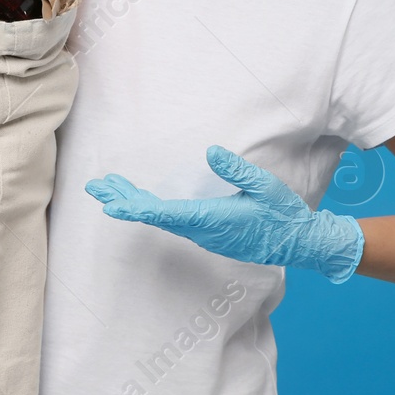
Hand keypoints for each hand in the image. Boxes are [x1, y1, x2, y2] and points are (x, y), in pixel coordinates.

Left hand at [84, 145, 364, 282]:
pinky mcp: (209, 232)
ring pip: (161, 219)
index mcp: (213, 219)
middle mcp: (203, 230)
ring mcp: (205, 234)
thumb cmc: (283, 214)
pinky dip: (151, 208)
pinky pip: (172, 221)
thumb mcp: (265, 186)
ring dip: (135, 203)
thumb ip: (238, 169)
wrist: (299, 243)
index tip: (112, 202)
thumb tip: (210, 151)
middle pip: (155, 217)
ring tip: (109, 189)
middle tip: (95, 188)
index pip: (166, 214)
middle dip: (124, 201)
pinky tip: (140, 199)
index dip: (136, 207)